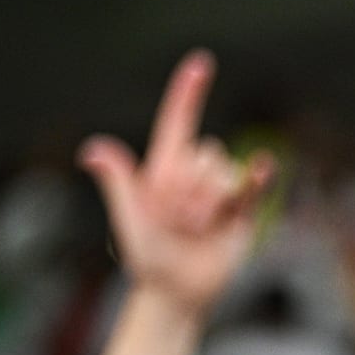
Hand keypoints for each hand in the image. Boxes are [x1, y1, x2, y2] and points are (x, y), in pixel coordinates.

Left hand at [78, 49, 275, 314]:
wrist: (180, 292)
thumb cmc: (147, 258)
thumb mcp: (129, 219)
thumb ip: (118, 182)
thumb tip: (92, 151)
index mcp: (163, 167)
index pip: (178, 120)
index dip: (189, 91)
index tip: (202, 62)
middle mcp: (193, 173)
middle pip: (205, 152)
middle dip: (194, 187)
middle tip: (179, 222)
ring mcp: (220, 190)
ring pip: (226, 172)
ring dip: (214, 202)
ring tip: (200, 229)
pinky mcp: (244, 210)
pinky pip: (255, 185)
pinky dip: (259, 176)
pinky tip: (261, 168)